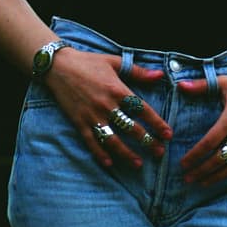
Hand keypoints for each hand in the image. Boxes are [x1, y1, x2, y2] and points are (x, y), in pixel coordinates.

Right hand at [45, 48, 172, 168]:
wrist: (58, 66)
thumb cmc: (88, 62)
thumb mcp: (114, 62)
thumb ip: (138, 72)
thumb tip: (160, 75)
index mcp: (117, 90)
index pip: (142, 110)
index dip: (156, 123)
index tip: (168, 135)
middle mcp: (106, 105)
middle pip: (130, 128)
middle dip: (147, 142)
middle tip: (159, 153)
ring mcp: (92, 116)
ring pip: (112, 139)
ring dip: (126, 153)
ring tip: (138, 164)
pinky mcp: (79, 122)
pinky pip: (91, 141)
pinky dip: (100, 154)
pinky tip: (109, 164)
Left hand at [178, 74, 226, 190]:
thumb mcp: (224, 83)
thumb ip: (201, 86)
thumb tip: (179, 85)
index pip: (209, 143)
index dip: (194, 156)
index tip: (183, 164)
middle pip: (219, 158)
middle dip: (201, 171)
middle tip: (188, 178)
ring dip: (217, 177)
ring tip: (203, 183)